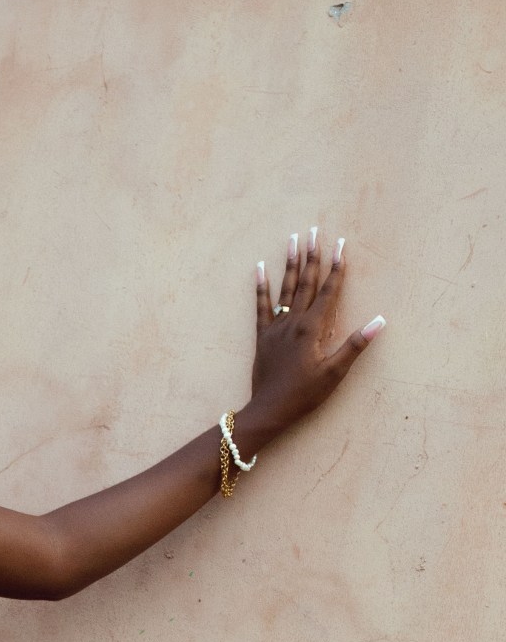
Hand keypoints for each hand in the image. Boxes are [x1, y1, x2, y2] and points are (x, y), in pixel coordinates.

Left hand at [244, 229, 384, 445]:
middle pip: (306, 282)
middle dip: (312, 255)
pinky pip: (261, 306)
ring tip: (293, 239)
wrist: (268, 411)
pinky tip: (260, 268)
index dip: (336, 266)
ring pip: (285, 288)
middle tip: (315, 230)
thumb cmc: (303, 395)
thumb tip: (380, 321)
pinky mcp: (262, 336)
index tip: (341, 244)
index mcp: (311, 328)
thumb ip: (355, 345)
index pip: (328, 290)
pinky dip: (261, 286)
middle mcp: (292, 322)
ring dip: (291, 263)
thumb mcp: (334, 373)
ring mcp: (275, 328)